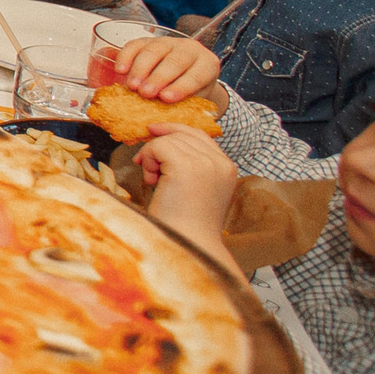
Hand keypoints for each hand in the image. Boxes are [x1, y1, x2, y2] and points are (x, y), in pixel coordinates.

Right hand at [114, 34, 220, 101]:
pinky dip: (126, 57)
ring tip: (132, 86)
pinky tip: (120, 70)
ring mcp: (168, 43)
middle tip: (146, 93)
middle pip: (175, 60)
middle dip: (158, 78)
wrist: (180, 76)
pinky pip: (135, 45)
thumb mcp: (193, 100)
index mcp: (207, 64)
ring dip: (140, 69)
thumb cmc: (188, 93)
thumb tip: (167, 121)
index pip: (196, 75)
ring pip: (154, 50)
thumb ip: (183, 107)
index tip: (166, 98)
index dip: (181, 86)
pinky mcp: (148, 41)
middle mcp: (190, 49)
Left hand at [135, 123, 241, 272]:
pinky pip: (158, 146)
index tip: (152, 130)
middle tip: (150, 173)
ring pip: (167, 140)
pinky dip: (148, 160)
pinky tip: (152, 180)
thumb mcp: (194, 188)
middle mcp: (220, 162)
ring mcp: (206, 163)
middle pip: (181, 135)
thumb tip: (163, 138)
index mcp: (227, 168)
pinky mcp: (187, 166)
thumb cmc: (183, 223)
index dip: (173, 130)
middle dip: (159, 149)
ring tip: (154, 181)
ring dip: (152, 158)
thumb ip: (190, 164)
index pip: (199, 135)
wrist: (186, 243)